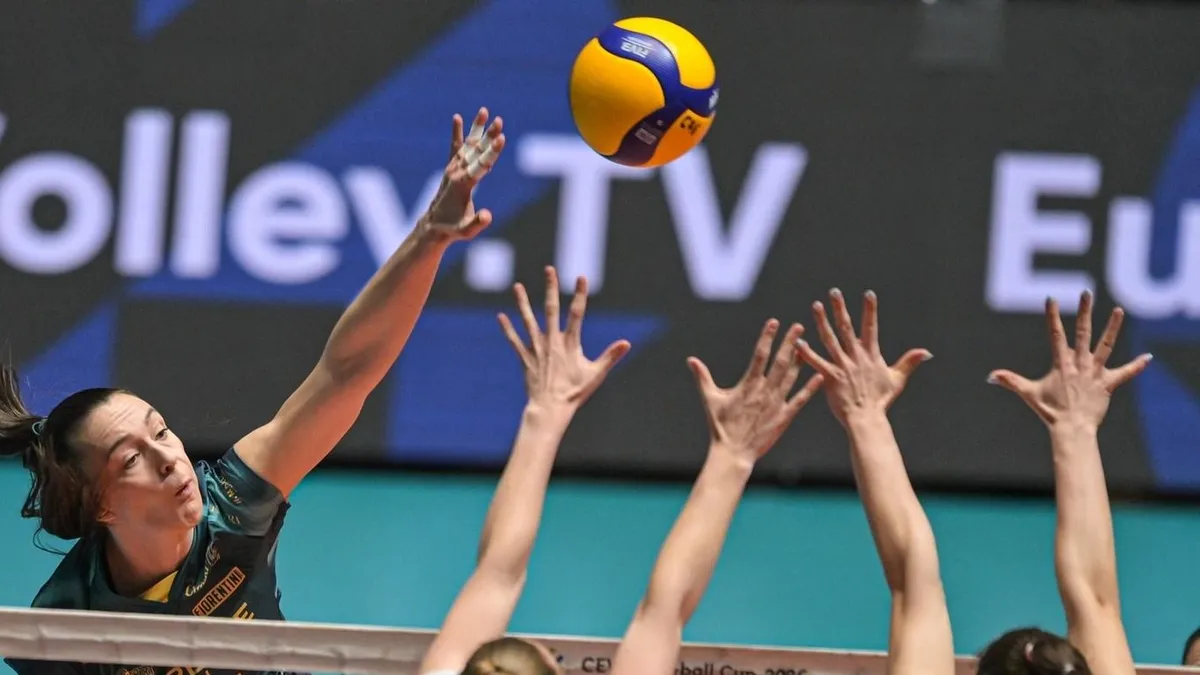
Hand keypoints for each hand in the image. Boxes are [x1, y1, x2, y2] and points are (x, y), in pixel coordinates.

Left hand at [421, 107, 506, 242]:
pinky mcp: (451, 168)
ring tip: (484, 111)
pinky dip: (457, 133)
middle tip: (499, 121)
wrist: (433, 226)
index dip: (492, 151)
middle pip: (477, 150)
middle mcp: (457, 172)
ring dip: (477, 128)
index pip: (481, 164)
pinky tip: (457, 118)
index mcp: (463, 184)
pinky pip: (455, 147)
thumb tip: (487, 215)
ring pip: (467, 144)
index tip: (502, 137)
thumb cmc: (452, 228)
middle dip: (488, 136)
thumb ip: (477, 223)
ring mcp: (453, 168)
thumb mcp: (466, 230)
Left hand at [498, 266, 630, 411]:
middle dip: (550, 288)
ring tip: (517, 286)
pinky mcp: (525, 358)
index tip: (581, 277)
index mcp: (570, 343)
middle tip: (549, 269)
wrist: (550, 409)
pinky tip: (500, 316)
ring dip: (522, 303)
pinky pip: (514, 341)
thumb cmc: (575, 393)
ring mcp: (537, 349)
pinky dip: (508, 329)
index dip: (579, 294)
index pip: (577, 313)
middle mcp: (552, 341)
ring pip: (528, 321)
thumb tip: (627, 343)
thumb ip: (610, 356)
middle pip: (551, 309)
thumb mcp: (596, 374)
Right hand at [688, 319, 823, 463]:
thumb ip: (702, 377)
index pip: (760, 354)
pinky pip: (799, 399)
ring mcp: (776, 403)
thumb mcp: (710, 399)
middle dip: (790, 342)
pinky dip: (810, 388)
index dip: (767, 337)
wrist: (734, 453)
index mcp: (748, 384)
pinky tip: (820, 376)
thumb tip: (691, 360)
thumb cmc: (720, 426)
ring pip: (791, 377)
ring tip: (808, 344)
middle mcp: (764, 391)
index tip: (774, 322)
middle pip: (780, 361)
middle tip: (799, 326)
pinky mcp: (784, 417)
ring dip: (800, 360)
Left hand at [796, 289, 930, 425]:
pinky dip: (806, 352)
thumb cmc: (881, 401)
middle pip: (847, 328)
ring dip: (822, 322)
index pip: (871, 327)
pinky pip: (816, 362)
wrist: (867, 418)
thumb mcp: (897, 379)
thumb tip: (926, 352)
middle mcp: (856, 357)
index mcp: (871, 355)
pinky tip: (798, 341)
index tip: (868, 294)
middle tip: (834, 292)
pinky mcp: (830, 377)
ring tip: (815, 306)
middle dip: (840, 309)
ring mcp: (842, 366)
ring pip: (830, 339)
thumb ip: (909, 362)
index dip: (870, 310)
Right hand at [987, 291, 1151, 429]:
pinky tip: (1148, 358)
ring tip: (1118, 310)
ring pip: (1106, 345)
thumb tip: (990, 376)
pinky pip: (1125, 373)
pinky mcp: (1108, 384)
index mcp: (1061, 363)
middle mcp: (1079, 363)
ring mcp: (1095, 372)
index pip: (1056, 335)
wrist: (1072, 428)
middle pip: (1082, 332)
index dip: (1052, 316)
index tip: (1051, 299)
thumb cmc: (1050, 411)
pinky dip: (1136, 366)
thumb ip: (1011, 381)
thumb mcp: (1029, 394)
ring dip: (1113, 327)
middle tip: (1086, 293)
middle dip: (1084, 311)